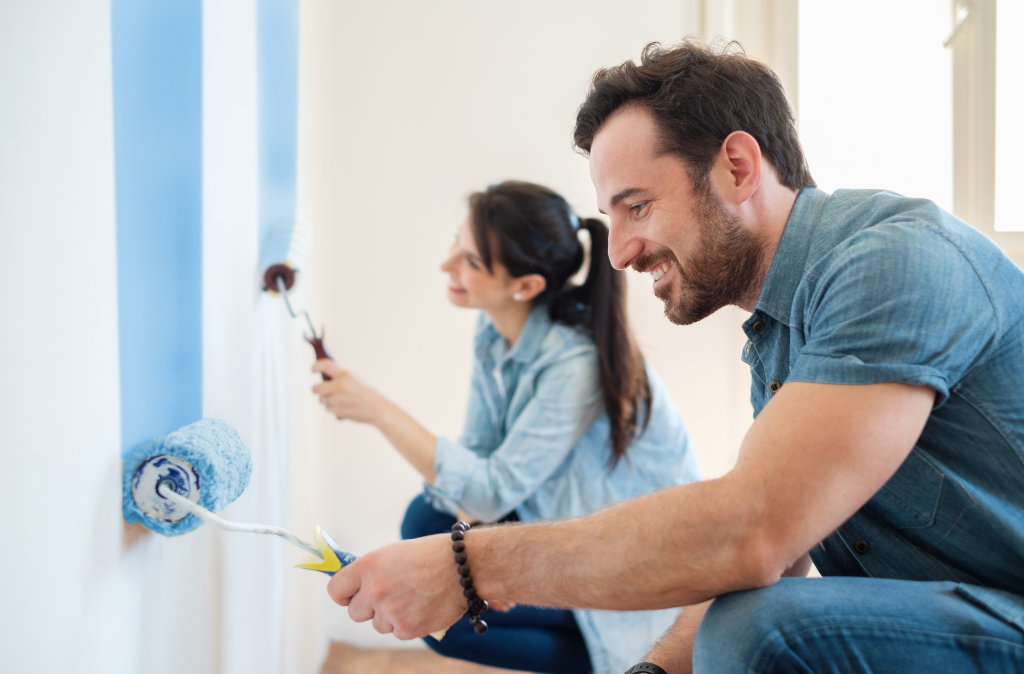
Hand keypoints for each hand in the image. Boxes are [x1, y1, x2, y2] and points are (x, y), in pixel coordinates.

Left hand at [312, 360, 388, 424]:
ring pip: (322, 400)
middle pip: (316, 388)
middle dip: (317, 390)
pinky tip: (343, 406)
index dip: (316, 366)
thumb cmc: (365, 392)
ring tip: (341, 400)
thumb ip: (340, 374)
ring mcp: (340, 399)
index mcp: (346, 374)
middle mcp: (341, 385)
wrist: (377, 409)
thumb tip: (323, 370)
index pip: (325, 365)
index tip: (312, 370)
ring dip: (327, 400)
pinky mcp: (340, 411)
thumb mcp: (355, 378)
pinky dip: (332, 408)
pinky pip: (328, 409)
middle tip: (320, 390)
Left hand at [327, 534, 466, 638]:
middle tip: (387, 597)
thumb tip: (356, 586)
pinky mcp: (407, 629)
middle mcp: (374, 591)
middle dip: (368, 607)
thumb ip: (372, 571)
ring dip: (391, 616)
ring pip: (378, 624)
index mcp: (368, 567)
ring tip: (413, 598)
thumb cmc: (430, 555)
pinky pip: (397, 632)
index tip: (351, 595)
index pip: (336, 590)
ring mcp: (390, 612)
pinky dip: (408, 624)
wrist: (463, 566)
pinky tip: (422, 607)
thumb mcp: (393, 553)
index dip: (344, 594)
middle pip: (355, 612)